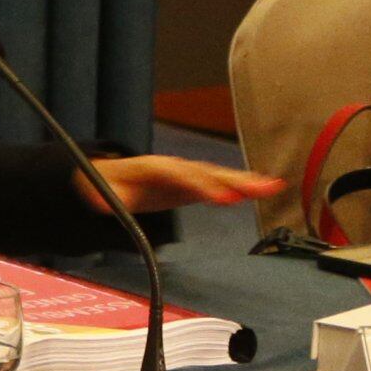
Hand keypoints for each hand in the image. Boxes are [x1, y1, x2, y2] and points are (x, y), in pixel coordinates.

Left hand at [76, 153, 283, 216]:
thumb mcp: (97, 193)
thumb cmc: (102, 184)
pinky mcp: (193, 184)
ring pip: (218, 175)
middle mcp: (174, 167)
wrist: (104, 176)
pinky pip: (221, 183)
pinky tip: (266, 188)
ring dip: (246, 181)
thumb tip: (101, 204)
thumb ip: (103, 199)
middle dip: (234, 181)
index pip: (182, 176)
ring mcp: (185, 173)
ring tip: (273, 186)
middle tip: (262, 189)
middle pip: (207, 173)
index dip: (204, 187)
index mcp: (153, 168)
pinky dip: (243, 185)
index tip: (226, 200)